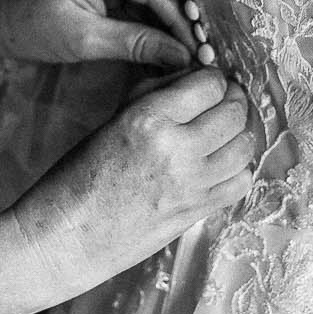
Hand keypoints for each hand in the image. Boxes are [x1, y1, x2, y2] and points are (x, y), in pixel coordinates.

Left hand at [0, 0, 195, 71]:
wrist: (1, 17)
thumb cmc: (33, 28)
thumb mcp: (86, 41)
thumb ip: (137, 44)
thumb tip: (184, 57)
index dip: (181, 21)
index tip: (203, 51)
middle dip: (182, 20)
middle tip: (208, 53)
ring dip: (173, 19)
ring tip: (196, 50)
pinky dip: (156, 15)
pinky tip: (175, 40)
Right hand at [13, 68, 255, 302]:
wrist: (68, 235)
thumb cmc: (80, 175)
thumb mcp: (114, 119)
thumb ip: (157, 94)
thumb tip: (195, 77)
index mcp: (149, 118)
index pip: (208, 84)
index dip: (213, 79)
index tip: (209, 83)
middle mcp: (176, 148)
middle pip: (233, 113)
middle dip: (232, 101)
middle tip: (223, 102)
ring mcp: (191, 184)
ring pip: (244, 146)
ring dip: (239, 133)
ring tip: (225, 132)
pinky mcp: (198, 212)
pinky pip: (241, 181)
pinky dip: (238, 168)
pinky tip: (222, 164)